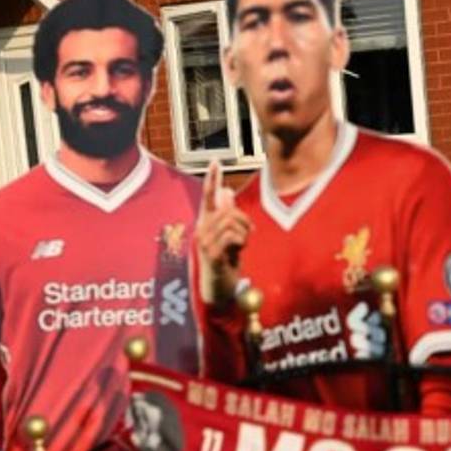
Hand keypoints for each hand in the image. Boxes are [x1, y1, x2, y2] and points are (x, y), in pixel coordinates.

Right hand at [195, 161, 252, 305]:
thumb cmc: (225, 262)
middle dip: (244, 220)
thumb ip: (227, 216)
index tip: (216, 161)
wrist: (219, 289)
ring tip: (242, 245)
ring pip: (231, 222)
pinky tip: (239, 250)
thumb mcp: (229, 236)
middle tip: (248, 234)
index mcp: (205, 223)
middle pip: (228, 210)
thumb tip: (227, 192)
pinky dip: (241, 241)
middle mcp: (201, 230)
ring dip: (244, 233)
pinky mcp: (212, 254)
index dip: (212, 179)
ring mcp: (204, 242)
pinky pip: (231, 236)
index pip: (208, 197)